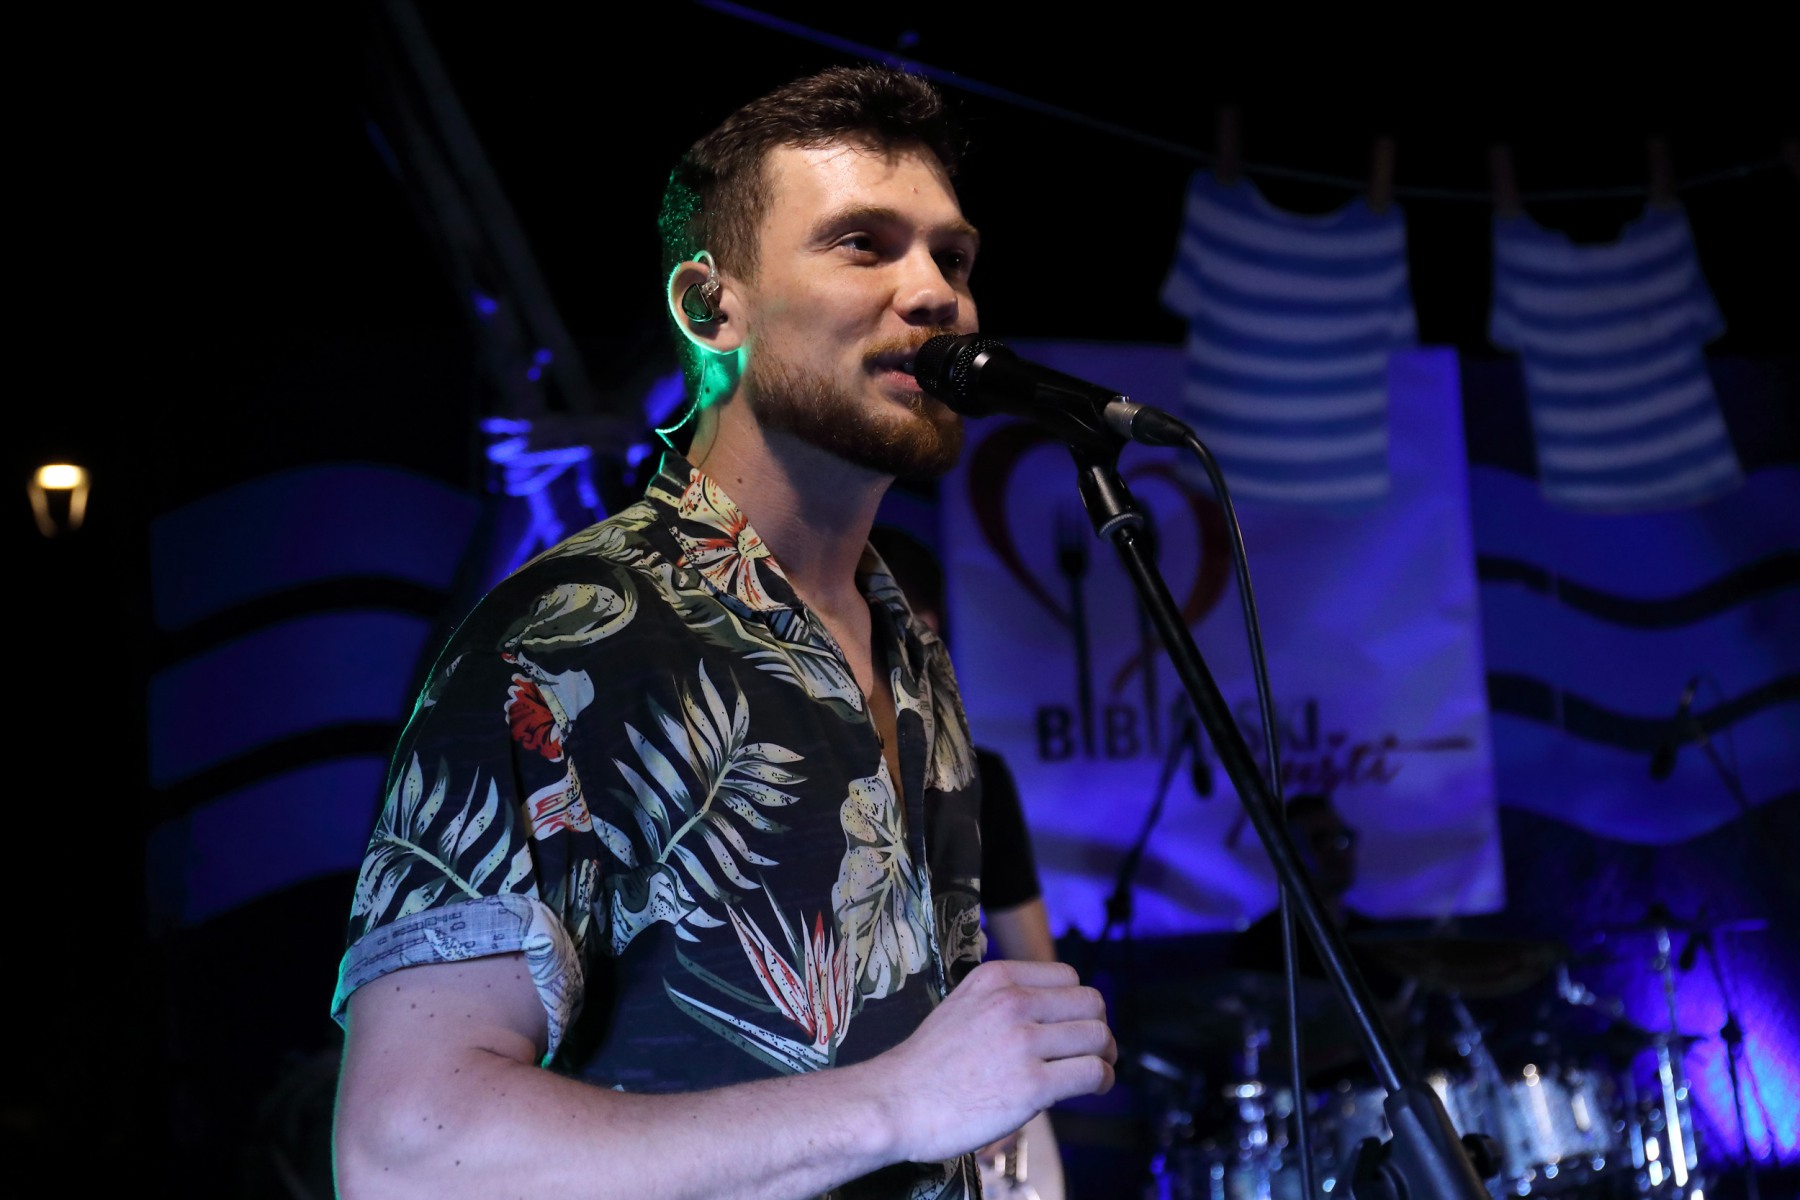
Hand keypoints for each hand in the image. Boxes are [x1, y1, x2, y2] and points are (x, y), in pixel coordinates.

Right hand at [875, 959, 1113, 1164]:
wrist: (896, 1102)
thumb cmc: (928, 1063)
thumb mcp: (964, 1004)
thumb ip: (1004, 999)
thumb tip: (1052, 1007)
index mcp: (996, 977)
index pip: (1068, 976)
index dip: (1077, 1004)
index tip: (1072, 1026)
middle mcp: (1012, 1002)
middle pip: (1091, 1003)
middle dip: (1098, 1027)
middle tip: (1093, 1050)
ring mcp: (1023, 1042)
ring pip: (1098, 1036)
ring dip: (1105, 1056)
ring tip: (1097, 1071)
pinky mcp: (1032, 1085)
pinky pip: (1092, 1073)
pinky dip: (1103, 1081)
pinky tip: (1095, 1088)